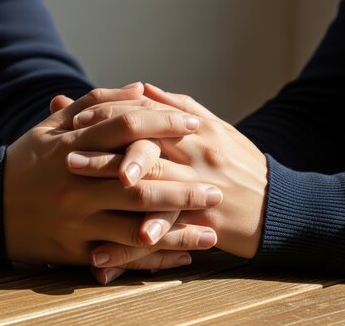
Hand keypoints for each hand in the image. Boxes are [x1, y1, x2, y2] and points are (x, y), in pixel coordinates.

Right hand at [3, 83, 221, 265]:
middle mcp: (76, 184)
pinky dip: (153, 259)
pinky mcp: (74, 249)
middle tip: (217, 190)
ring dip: (177, 230)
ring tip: (211, 232)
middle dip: (183, 188)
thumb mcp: (52, 126)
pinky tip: (181, 258)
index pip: (126, 128)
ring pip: (136, 226)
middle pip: (140, 183)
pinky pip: (121, 256)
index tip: (194, 123)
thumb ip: (96, 105)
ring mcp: (76, 220)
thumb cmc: (26, 163)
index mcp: (71, 146)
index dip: (164, 122)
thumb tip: (141, 88)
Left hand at [70, 84, 268, 271]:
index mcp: (197, 131)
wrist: (276, 205)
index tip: (79, 122)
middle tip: (68, 161)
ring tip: (76, 208)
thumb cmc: (239, 161)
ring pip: (151, 197)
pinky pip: (159, 239)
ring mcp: (198, 194)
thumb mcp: (215, 127)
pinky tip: (101, 257)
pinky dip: (129, 251)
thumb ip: (178, 106)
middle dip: (105, 158)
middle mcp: (197, 159)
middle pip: (146, 153)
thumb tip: (142, 87)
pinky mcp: (199, 227)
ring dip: (111, 205)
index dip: (113, 118)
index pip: (149, 118)